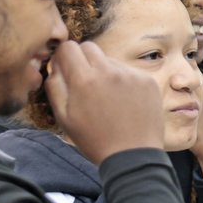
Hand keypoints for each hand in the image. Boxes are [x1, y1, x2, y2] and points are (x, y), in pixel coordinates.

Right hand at [44, 40, 166, 163]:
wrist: (133, 156)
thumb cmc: (95, 139)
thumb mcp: (64, 116)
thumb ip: (55, 85)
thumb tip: (55, 64)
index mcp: (84, 79)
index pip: (68, 46)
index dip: (63, 56)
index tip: (66, 68)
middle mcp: (109, 71)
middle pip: (89, 47)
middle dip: (82, 59)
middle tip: (85, 82)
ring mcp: (131, 75)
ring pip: (109, 60)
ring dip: (104, 71)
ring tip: (107, 97)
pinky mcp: (147, 82)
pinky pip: (129, 71)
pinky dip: (123, 80)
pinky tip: (123, 101)